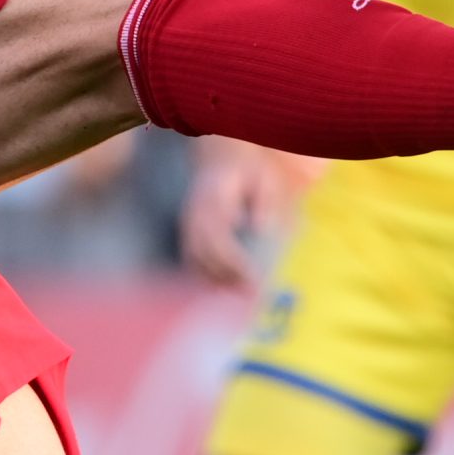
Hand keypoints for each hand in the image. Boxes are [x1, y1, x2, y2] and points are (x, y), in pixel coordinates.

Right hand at [177, 136, 316, 289]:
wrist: (222, 156)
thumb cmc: (249, 169)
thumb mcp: (264, 177)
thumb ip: (265, 201)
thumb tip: (262, 229)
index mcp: (212, 201)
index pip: (218, 240)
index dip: (233, 264)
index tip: (252, 281)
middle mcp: (195, 215)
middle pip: (203, 256)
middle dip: (225, 280)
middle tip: (251, 297)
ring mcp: (188, 223)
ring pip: (194, 261)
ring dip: (215, 281)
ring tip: (242, 299)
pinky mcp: (189, 231)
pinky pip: (193, 260)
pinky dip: (207, 276)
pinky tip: (227, 289)